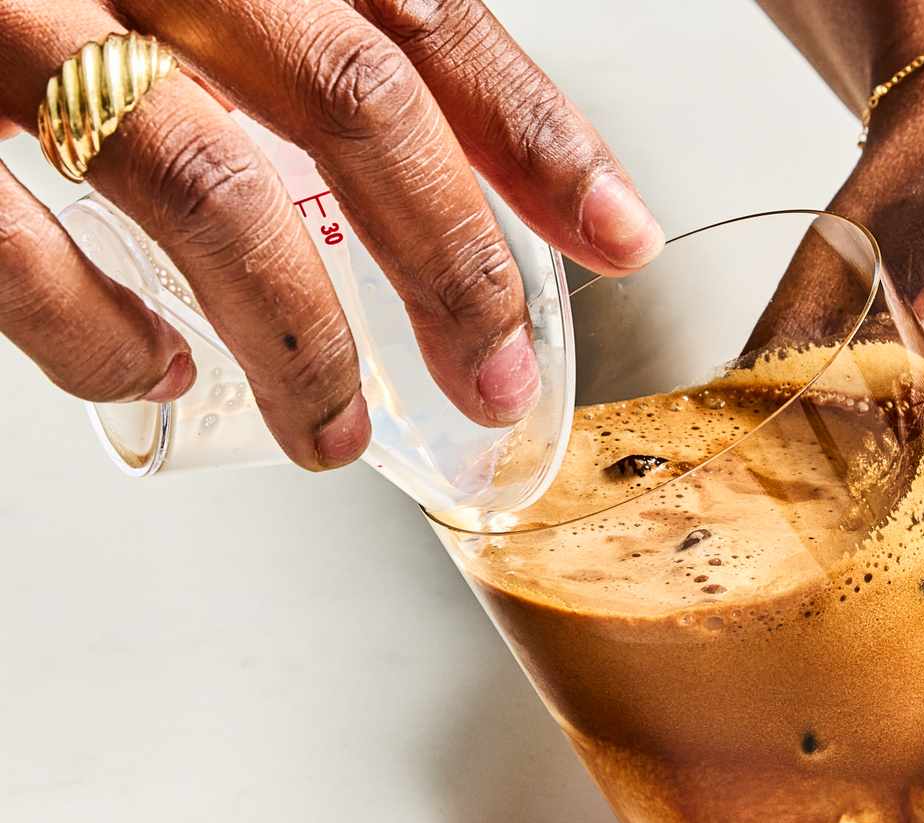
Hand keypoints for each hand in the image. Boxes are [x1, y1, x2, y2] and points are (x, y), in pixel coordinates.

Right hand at [0, 0, 661, 467]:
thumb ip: (299, 29)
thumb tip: (440, 166)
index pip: (425, 14)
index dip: (537, 135)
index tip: (618, 232)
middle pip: (352, 98)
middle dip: (449, 261)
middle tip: (490, 378)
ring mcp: (7, 11)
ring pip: (209, 184)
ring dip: (300, 341)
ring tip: (338, 435)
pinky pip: (18, 238)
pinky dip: (95, 330)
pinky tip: (150, 374)